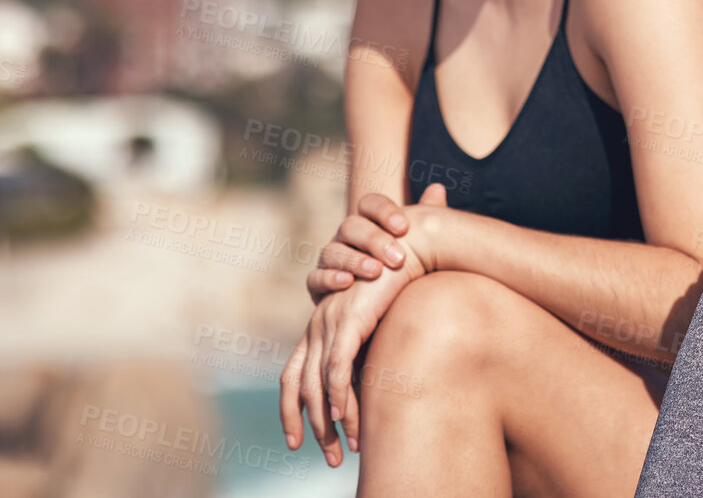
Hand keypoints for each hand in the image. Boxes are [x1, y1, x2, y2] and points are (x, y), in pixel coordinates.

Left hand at [280, 192, 447, 463]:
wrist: (411, 245)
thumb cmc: (400, 281)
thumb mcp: (381, 322)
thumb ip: (373, 351)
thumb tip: (378, 381)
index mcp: (321, 326)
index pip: (292, 376)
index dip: (291, 411)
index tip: (296, 442)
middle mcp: (318, 325)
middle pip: (298, 386)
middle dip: (310, 426)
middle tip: (329, 457)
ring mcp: (331, 322)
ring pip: (317, 384)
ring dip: (328, 421)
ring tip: (343, 449)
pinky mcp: (350, 320)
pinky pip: (337, 367)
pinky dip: (339, 395)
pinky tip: (346, 418)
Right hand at [306, 183, 446, 301]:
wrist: (384, 309)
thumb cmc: (404, 271)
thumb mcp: (418, 245)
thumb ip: (426, 217)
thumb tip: (438, 188)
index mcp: (369, 222)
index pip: (370, 204)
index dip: (385, 211)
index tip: (405, 227)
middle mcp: (346, 237)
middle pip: (352, 226)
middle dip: (374, 240)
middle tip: (398, 258)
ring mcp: (331, 259)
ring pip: (333, 251)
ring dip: (355, 260)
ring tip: (376, 272)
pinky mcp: (318, 285)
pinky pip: (315, 277)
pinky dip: (330, 278)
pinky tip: (347, 282)